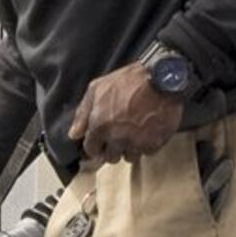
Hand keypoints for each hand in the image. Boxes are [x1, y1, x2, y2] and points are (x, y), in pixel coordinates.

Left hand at [69, 62, 186, 166]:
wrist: (161, 78)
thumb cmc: (128, 81)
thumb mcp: (97, 89)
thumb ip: (83, 113)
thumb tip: (74, 134)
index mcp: (99, 126)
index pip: (91, 149)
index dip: (95, 146)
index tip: (100, 142)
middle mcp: (116, 138)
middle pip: (110, 157)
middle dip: (112, 149)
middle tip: (119, 137)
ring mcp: (136, 143)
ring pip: (129, 157)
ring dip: (130, 149)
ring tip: (134, 134)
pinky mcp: (155, 143)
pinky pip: (147, 153)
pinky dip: (146, 146)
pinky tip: (147, 132)